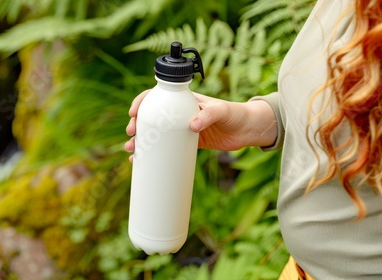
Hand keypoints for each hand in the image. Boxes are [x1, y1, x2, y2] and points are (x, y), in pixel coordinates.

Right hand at [125, 90, 276, 161]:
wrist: (249, 130)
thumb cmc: (236, 114)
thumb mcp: (222, 111)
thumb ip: (208, 115)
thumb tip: (192, 126)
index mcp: (184, 100)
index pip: (157, 96)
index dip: (142, 102)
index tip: (134, 113)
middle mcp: (179, 114)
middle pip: (151, 116)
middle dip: (137, 125)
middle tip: (132, 135)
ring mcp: (183, 129)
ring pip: (156, 134)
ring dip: (142, 141)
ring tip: (132, 150)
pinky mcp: (189, 144)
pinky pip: (167, 148)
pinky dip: (155, 154)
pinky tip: (143, 160)